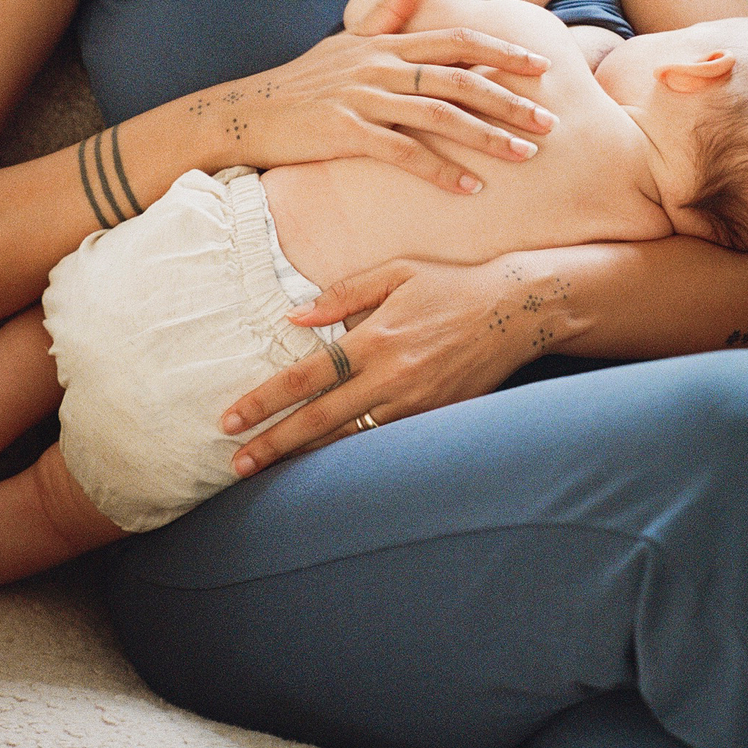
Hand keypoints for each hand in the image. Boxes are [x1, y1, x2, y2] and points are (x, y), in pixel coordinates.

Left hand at [218, 256, 571, 474]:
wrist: (517, 312)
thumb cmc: (450, 285)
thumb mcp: (396, 272)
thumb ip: (342, 294)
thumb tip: (293, 317)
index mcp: (375, 338)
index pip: (306, 376)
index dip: (265, 400)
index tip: (231, 418)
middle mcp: (391, 377)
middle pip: (319, 420)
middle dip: (273, 444)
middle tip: (236, 464)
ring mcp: (414, 404)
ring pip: (348, 440)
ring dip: (304, 459)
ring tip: (266, 474)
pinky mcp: (434, 419)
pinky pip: (382, 443)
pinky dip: (348, 457)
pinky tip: (321, 469)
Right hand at [232, 27, 556, 193]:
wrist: (248, 110)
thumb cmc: (305, 81)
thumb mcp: (347, 40)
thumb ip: (388, 9)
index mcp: (388, 43)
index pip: (459, 40)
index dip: (504, 51)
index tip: (542, 66)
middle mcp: (381, 65)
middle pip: (460, 79)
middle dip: (511, 100)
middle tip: (551, 120)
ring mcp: (364, 98)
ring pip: (440, 116)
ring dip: (488, 136)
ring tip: (526, 155)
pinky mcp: (346, 131)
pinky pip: (403, 153)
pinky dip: (440, 170)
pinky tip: (470, 188)